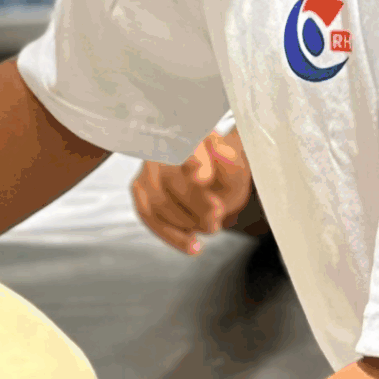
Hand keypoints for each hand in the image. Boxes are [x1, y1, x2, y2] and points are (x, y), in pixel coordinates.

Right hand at [130, 126, 252, 255]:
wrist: (217, 183)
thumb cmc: (226, 173)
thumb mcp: (237, 170)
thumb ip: (229, 162)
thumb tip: (212, 155)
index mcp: (190, 134)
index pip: (185, 145)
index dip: (193, 161)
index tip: (203, 177)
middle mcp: (163, 146)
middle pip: (172, 181)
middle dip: (198, 206)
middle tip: (218, 216)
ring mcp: (148, 168)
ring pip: (159, 203)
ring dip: (188, 223)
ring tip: (211, 226)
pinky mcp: (140, 189)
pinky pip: (148, 216)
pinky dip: (172, 235)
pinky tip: (192, 244)